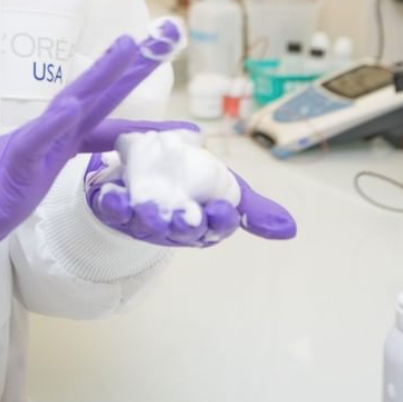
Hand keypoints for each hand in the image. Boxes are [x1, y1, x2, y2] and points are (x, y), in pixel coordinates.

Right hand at [0, 21, 183, 274]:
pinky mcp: (15, 158)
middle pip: (100, 93)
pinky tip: (70, 107)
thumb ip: (68, 157)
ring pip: (72, 102)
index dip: (153, 127)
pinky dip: (52, 123)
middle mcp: (56, 133)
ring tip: (125, 49)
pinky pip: (35, 139)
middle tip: (163, 37)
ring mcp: (36, 142)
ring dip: (99, 74)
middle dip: (131, 65)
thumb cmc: (0, 192)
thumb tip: (91, 154)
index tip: (190, 128)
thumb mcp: (47, 174)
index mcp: (67, 140)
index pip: (115, 126)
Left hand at [85, 157, 295, 247]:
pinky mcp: (115, 209)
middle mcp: (173, 227)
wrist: (150, 170)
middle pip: (182, 231)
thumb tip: (291, 229)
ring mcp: (143, 221)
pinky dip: (112, 203)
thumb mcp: (226, 189)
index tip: (224, 209)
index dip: (221, 221)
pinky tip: (114, 195)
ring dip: (149, 219)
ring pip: (146, 225)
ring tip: (152, 212)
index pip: (216, 228)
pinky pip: (112, 210)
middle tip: (188, 216)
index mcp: (203, 223)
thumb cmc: (192, 184)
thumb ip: (253, 208)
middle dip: (185, 225)